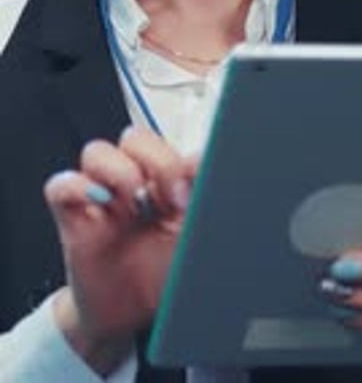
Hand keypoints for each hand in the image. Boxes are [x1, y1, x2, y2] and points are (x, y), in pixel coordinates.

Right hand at [44, 127, 197, 373]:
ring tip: (136, 208)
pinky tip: (102, 207)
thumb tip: (205, 167)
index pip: (174, 144)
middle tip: (174, 199)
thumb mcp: (193, 240)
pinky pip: (61, 185)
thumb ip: (201, 203)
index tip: (200, 179)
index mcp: (165, 180)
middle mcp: (133, 180)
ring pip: (97, 152)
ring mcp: (101, 196)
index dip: (185, 158)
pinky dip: (78, 187)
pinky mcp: (72, 216)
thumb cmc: (164, 276)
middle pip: (136, 139)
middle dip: (158, 162)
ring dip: (120, 172)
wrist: (131, 317)